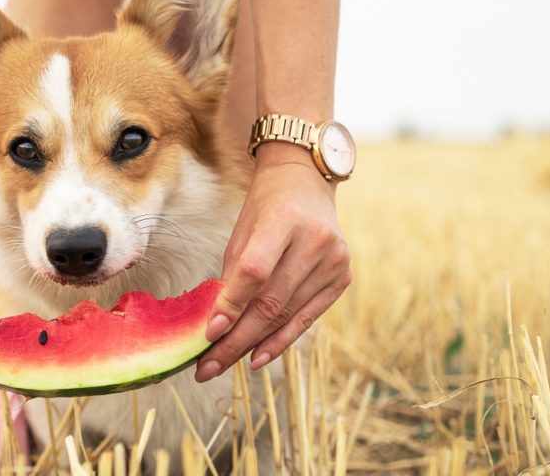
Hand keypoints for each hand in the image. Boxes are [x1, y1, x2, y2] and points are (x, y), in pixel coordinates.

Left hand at [195, 142, 351, 381]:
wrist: (306, 183)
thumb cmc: (266, 207)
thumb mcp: (243, 231)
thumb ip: (233, 274)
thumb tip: (213, 325)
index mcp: (285, 219)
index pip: (255, 271)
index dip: (231, 305)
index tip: (207, 334)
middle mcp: (316, 241)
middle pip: (271, 302)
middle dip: (235, 339)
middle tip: (207, 367)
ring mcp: (334, 261)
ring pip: (287, 316)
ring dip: (252, 345)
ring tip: (223, 364)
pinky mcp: (342, 278)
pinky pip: (307, 318)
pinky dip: (280, 341)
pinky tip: (257, 358)